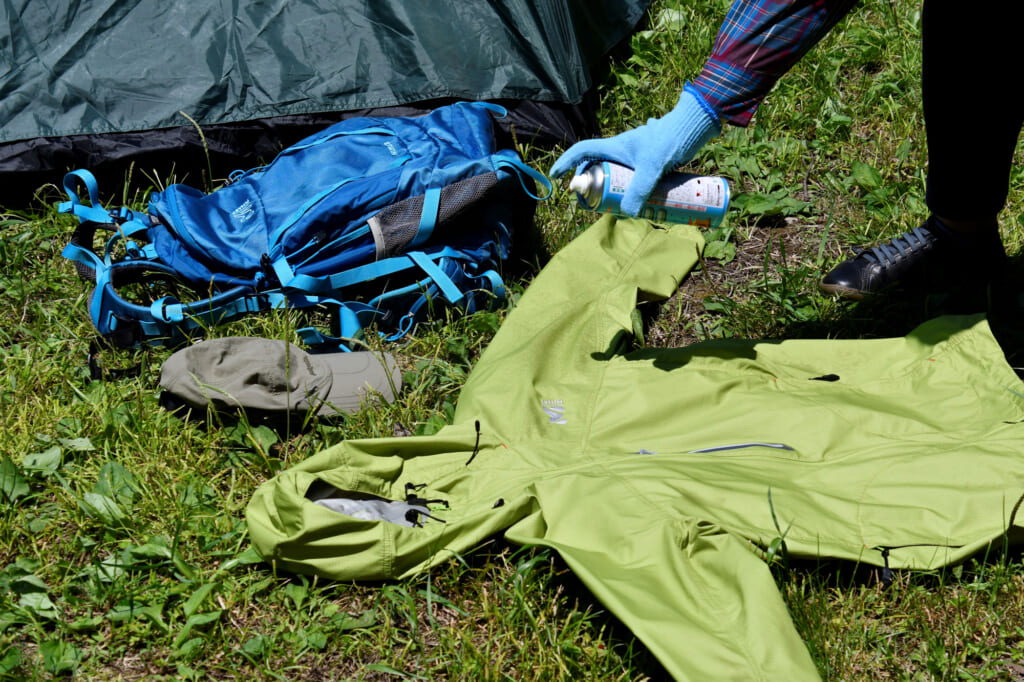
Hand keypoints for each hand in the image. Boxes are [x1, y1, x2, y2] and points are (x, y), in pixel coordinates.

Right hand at [550, 84, 720, 215]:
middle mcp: (621, 151)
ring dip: (612, 189)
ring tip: (617, 207)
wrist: (693, 126)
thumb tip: (628, 214)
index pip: (582, 150)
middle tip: (592, 203)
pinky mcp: (648, 162)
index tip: (556, 176)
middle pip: (597, 167)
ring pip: (615, 174)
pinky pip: (633, 178)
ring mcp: (635, 156)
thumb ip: (640, 190)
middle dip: (591, 185)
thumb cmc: (669, 140)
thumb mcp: (652, 168)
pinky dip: (631, 190)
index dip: (566, 162)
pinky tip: (641, 202)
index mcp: (614, 147)